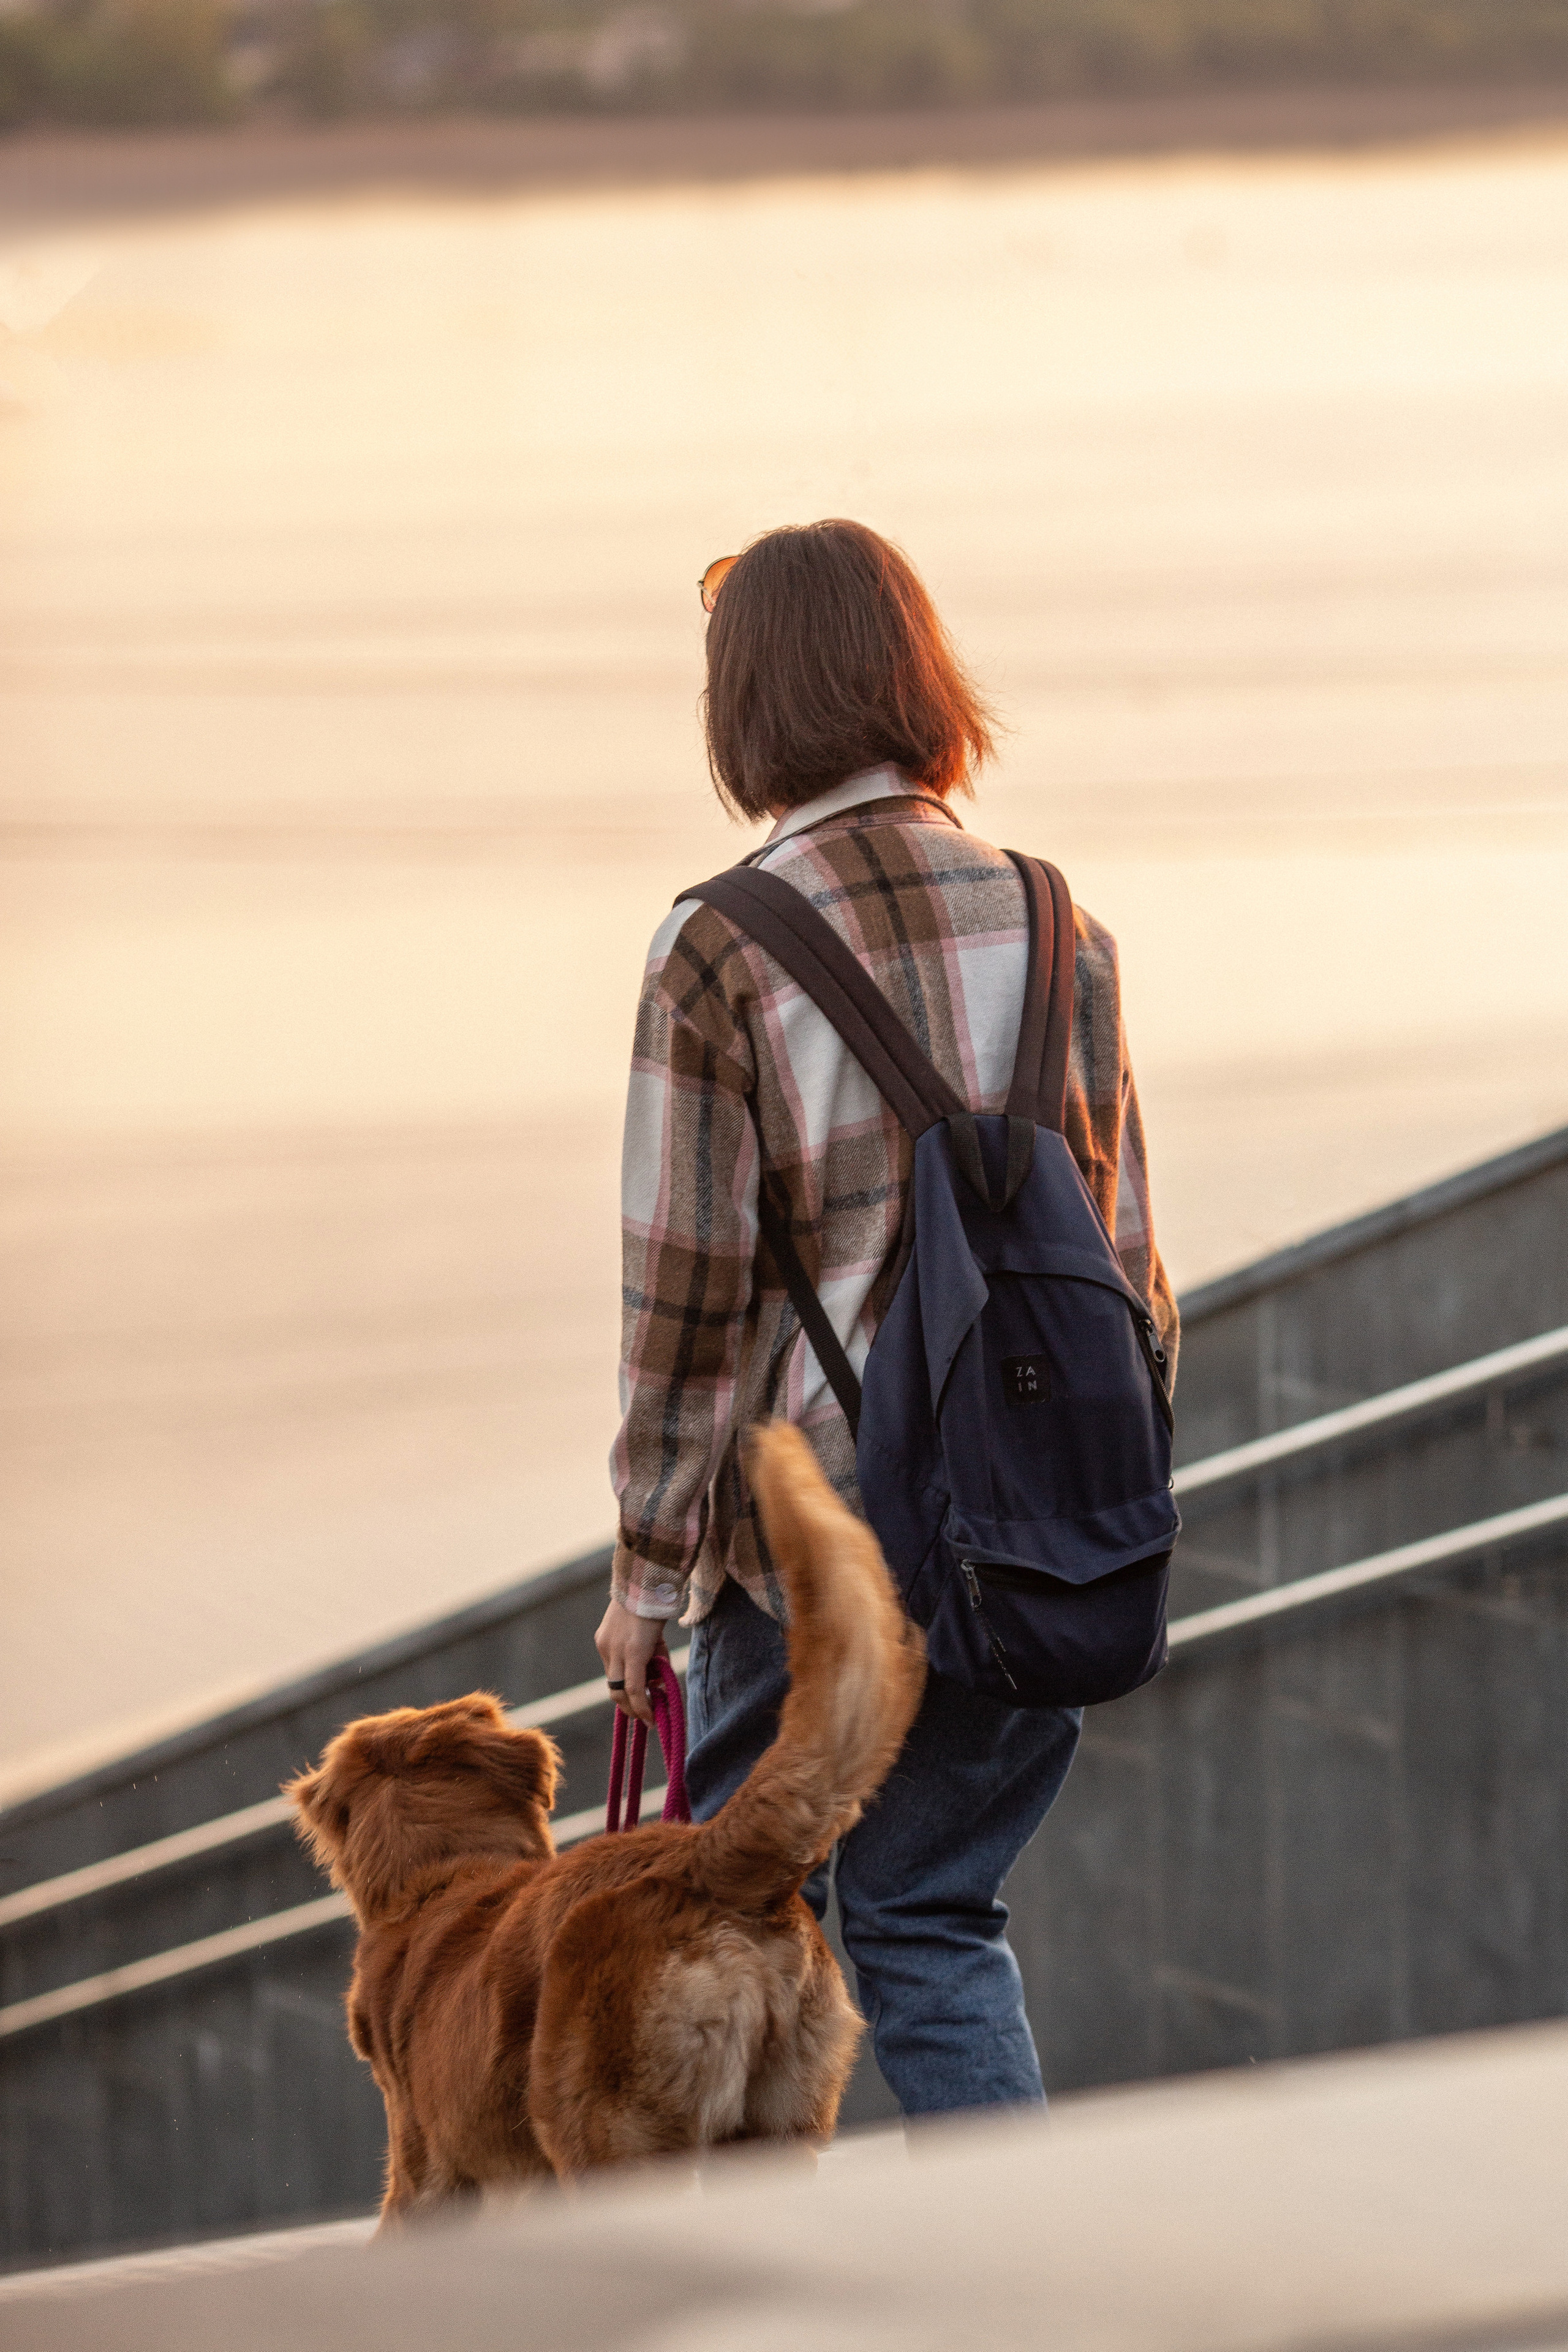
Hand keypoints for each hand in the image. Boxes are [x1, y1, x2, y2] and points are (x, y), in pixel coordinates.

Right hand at [594, 1598, 669, 1725]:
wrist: (638, 1584)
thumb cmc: (656, 1615)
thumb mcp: (661, 1643)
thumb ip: (658, 1665)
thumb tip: (655, 1686)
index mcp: (635, 1651)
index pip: (636, 1691)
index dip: (644, 1709)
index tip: (652, 1721)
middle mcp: (615, 1650)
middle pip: (618, 1692)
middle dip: (631, 1707)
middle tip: (645, 1716)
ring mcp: (604, 1645)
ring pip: (612, 1680)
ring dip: (627, 1689)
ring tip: (645, 1686)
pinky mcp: (599, 1640)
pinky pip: (609, 1664)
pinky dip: (621, 1671)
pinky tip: (634, 1666)